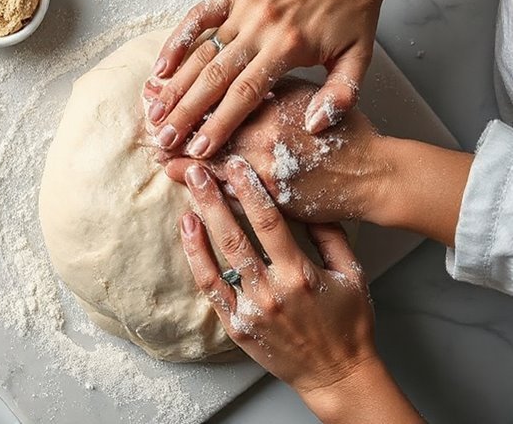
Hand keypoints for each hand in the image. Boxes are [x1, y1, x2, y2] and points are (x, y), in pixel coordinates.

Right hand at [143, 0, 384, 158]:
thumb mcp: (360, 57)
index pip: (245, 94)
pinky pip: (198, 17)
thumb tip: (313, 126)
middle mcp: (261, 26)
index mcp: (289, 47)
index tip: (199, 150)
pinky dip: (176, 42)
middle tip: (164, 140)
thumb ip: (340, 95)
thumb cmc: (355, 9)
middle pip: (213, 78)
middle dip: (186, 113)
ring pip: (200, 52)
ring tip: (154, 113)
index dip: (219, 124)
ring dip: (175, 85)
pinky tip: (160, 69)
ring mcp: (244, 6)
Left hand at [165, 78, 387, 222]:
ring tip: (159, 157)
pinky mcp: (268, 199)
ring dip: (182, 160)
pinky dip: (203, 189)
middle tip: (151, 126)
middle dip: (177, 126)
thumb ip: (273, 85)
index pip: (218, 97)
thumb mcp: (310, 95)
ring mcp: (263, 170)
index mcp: (271, 106)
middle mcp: (262, 137)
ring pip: (211, 163)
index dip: (186, 94)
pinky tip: (184, 185)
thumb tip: (238, 77)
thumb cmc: (346, 132)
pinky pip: (228, 195)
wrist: (375, 175)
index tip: (163, 93)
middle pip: (206, 130)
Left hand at [179, 160, 421, 422]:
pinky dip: (196, 257)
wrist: (337, 374)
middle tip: (198, 171)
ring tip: (189, 194)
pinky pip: (210, 287)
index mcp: (302, 275)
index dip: (250, 190)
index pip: (269, 222)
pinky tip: (188, 231)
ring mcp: (251, 310)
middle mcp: (272, 292)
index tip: (235, 165)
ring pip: (218, 259)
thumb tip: (312, 201)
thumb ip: (332, 237)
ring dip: (201, 222)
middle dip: (214, 198)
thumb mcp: (353, 276)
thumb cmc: (349, 324)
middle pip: (235, 236)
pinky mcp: (236, 325)